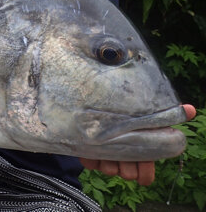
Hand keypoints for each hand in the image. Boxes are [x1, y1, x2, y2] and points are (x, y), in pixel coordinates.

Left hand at [79, 104, 196, 185]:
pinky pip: (91, 163)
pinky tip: (92, 146)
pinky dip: (92, 156)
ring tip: (106, 145)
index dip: (145, 172)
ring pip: (110, 170)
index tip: (141, 161)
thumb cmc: (128, 114)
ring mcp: (107, 158)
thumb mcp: (146, 113)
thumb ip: (167, 114)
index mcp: (140, 152)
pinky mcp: (89, 155)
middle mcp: (124, 158)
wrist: (97, 108)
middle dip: (126, 166)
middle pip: (128, 174)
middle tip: (122, 153)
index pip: (146, 175)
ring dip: (109, 160)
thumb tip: (192, 109)